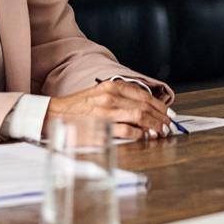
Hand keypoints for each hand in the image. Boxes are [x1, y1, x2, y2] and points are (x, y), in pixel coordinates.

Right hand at [44, 80, 175, 138]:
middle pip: (144, 106)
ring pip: (139, 116)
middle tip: (168, 125)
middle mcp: (110, 96)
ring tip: (161, 132)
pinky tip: (143, 137)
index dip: (158, 105)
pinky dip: (139, 134)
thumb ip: (120, 99)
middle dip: (160, 116)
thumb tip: (143, 110)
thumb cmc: (78, 107)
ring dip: (153, 125)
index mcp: (111, 86)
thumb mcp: (100, 94)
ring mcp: (106, 111)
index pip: (143, 94)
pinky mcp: (101, 127)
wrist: (54, 114)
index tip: (167, 113)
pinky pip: (127, 130)